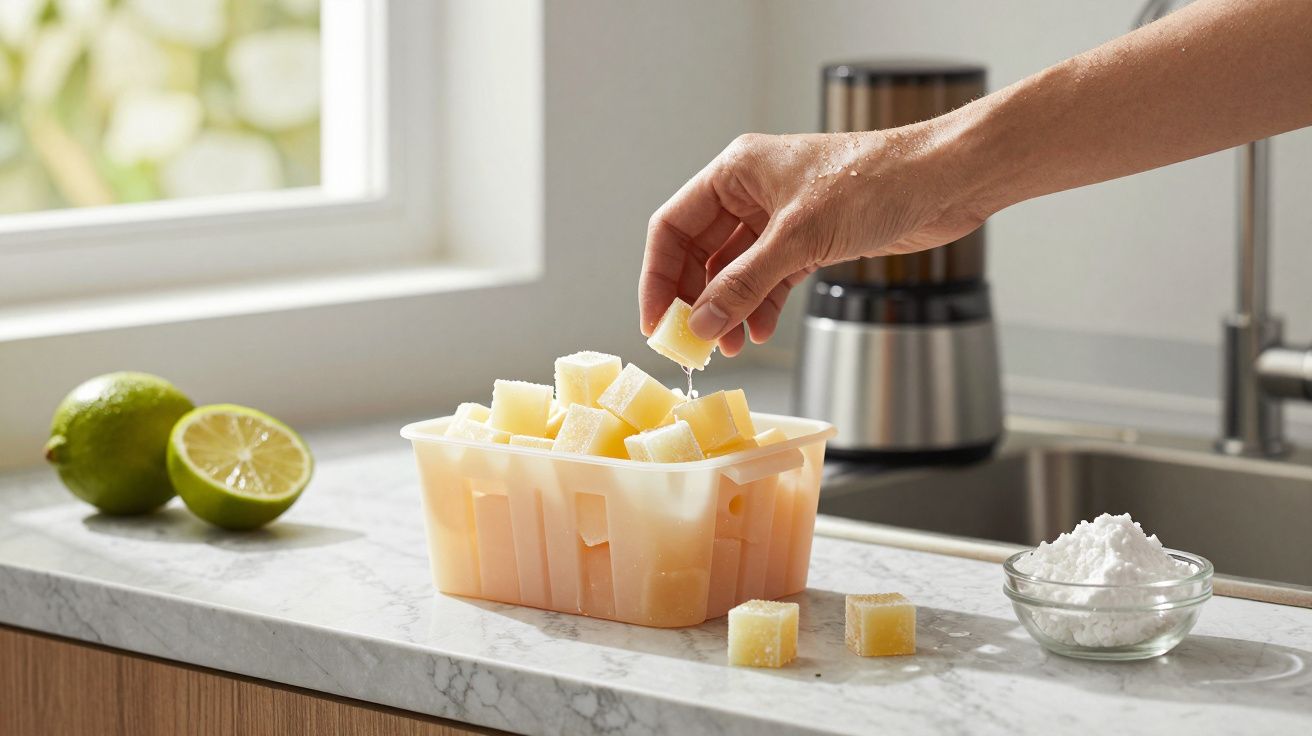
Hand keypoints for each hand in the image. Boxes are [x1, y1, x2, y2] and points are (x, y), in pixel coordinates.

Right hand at [639, 127, 988, 354]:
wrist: (944, 181)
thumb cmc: (878, 180)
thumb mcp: (799, 238)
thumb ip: (744, 284)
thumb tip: (701, 322)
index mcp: (737, 171)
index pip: (674, 226)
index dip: (658, 276)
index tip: (656, 321)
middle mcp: (753, 191)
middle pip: (700, 253)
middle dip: (696, 300)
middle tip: (690, 343)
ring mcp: (782, 218)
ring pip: (735, 271)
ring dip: (728, 309)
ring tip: (728, 345)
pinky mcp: (810, 240)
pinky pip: (769, 279)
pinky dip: (760, 306)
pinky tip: (758, 331)